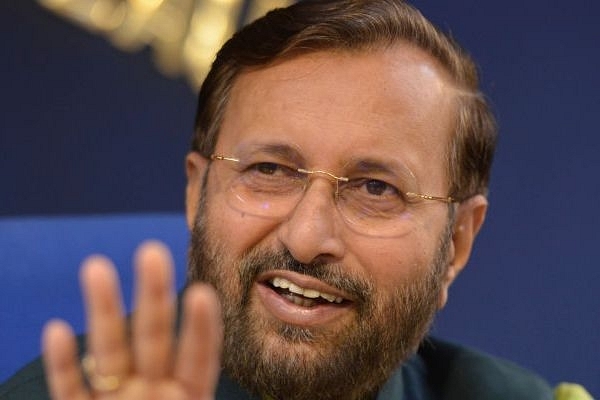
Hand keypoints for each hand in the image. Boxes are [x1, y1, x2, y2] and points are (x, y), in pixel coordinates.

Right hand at [42, 241, 222, 399]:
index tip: (202, 292)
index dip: (200, 328)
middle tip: (153, 250)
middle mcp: (151, 391)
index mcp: (187, 396)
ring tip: (96, 265)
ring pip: (109, 351)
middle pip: (153, 336)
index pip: (198, 357)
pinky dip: (62, 364)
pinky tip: (55, 330)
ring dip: (103, 311)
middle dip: (153, 295)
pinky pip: (69, 390)